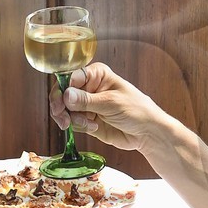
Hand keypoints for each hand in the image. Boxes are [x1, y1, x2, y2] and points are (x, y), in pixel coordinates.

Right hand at [49, 63, 167, 153]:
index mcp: (96, 75)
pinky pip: (72, 122)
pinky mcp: (86, 120)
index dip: (63, 89)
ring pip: (64, 109)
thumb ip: (86, 100)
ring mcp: (87, 105)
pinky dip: (78, 126)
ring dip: (70, 118)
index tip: (62, 102)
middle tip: (62, 118)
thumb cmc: (137, 110)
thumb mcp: (111, 103)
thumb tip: (65, 95)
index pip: (71, 77)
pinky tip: (93, 127)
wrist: (147, 133)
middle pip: (63, 93)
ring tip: (86, 124)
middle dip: (60, 106)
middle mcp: (89, 88)